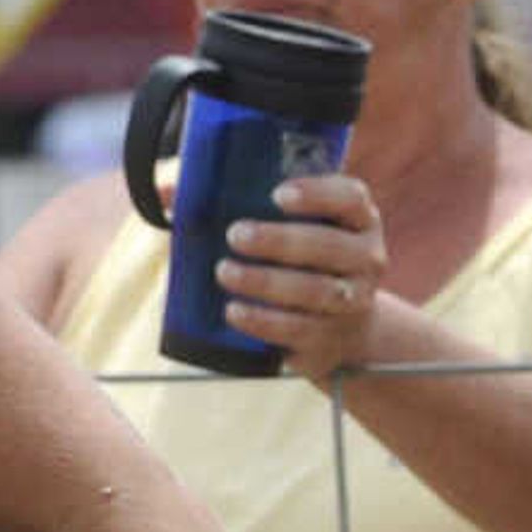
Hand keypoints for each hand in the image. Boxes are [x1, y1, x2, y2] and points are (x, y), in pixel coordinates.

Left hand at [218, 172, 388, 383]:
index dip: (319, 193)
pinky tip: (233, 311)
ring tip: (224, 273)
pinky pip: (299, 330)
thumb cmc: (297, 264)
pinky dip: (263, 321)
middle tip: (235, 235)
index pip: (352, 197)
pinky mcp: (329, 339)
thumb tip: (165, 192)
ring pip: (316, 291)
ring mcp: (353, 301)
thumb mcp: (283, 230)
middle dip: (281, 240)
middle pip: (330, 246)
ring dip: (267, 281)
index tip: (277, 194)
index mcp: (358, 220)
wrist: (338, 331)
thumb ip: (231, 204)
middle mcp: (366, 258)